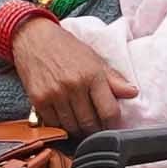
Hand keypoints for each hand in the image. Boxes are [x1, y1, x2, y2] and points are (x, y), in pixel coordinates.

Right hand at [8, 16, 131, 134]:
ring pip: (72, 127)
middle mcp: (74, 86)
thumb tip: (133, 93)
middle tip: (96, 127)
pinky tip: (64, 118)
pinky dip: (61, 126)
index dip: (113, 124)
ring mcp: (55, 94)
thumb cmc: (65, 47)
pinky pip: (54, 124)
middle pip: (91, 124)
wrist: (33, 38)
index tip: (112, 125)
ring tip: (80, 124)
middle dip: (96, 130)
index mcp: (92, 75)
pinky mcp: (39, 100)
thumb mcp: (93, 58)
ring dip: (78, 130)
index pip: (109, 112)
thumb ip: (113, 78)